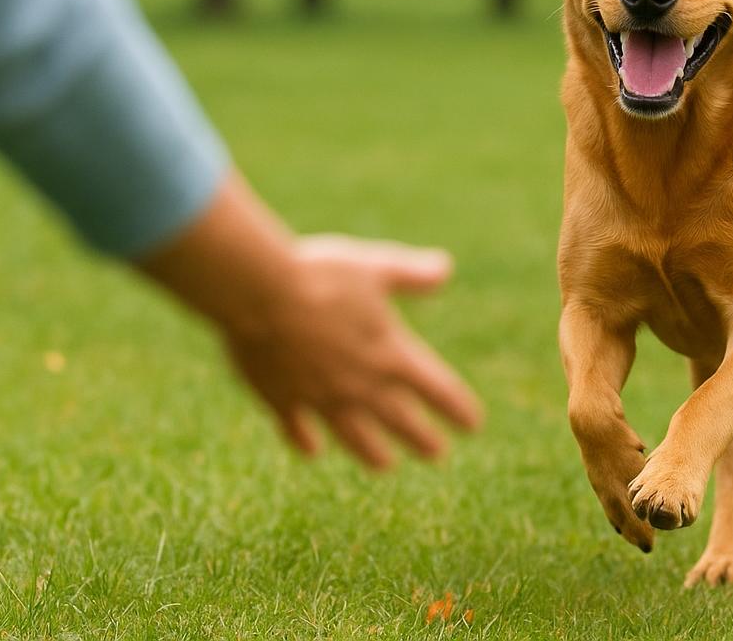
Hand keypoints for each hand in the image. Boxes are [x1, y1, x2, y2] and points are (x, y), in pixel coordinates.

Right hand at [138, 173, 482, 468]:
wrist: (259, 293)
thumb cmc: (321, 275)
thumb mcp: (374, 268)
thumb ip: (410, 276)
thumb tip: (445, 268)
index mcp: (391, 354)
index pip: (437, 390)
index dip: (457, 408)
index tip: (473, 424)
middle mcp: (361, 385)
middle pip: (401, 421)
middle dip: (422, 439)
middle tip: (437, 455)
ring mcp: (321, 397)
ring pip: (354, 436)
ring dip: (372, 452)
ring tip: (385, 465)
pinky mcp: (282, 400)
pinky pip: (298, 429)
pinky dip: (306, 441)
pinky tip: (312, 449)